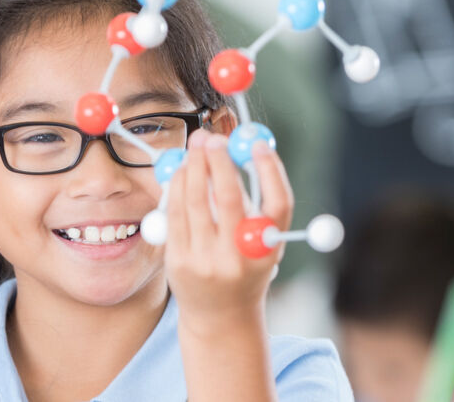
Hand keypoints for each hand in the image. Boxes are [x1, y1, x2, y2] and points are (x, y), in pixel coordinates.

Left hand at [164, 129, 293, 330]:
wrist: (220, 315)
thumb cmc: (244, 264)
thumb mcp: (259, 239)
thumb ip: (253, 199)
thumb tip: (239, 146)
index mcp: (269, 248)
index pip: (278, 204)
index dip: (271, 171)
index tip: (258, 144)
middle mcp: (240, 257)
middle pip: (230, 199)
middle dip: (219, 161)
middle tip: (213, 137)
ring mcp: (207, 262)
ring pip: (196, 201)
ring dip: (194, 166)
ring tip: (195, 147)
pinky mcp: (179, 262)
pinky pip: (175, 214)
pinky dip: (177, 186)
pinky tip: (182, 172)